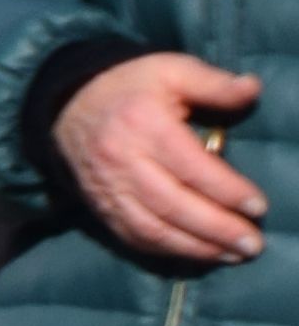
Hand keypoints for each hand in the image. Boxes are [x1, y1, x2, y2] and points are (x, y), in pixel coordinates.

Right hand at [57, 52, 268, 268]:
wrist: (67, 104)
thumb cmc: (130, 88)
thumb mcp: (170, 71)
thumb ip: (213, 82)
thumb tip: (253, 88)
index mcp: (142, 122)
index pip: (191, 166)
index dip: (228, 190)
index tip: (258, 206)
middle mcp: (121, 159)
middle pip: (173, 204)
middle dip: (218, 229)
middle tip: (252, 243)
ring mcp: (107, 187)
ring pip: (154, 228)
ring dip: (197, 248)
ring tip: (232, 255)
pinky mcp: (100, 205)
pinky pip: (134, 237)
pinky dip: (168, 251)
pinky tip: (198, 252)